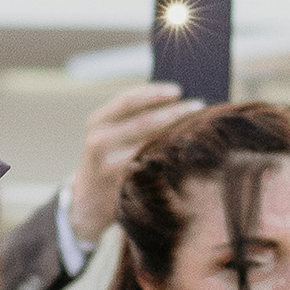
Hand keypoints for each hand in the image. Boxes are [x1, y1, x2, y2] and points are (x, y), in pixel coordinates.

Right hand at [65, 85, 188, 243]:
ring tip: (201, 124)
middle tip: (200, 105)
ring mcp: (110, 167)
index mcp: (97, 121)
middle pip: (144, 122)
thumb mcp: (110, 133)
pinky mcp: (124, 186)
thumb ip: (133, 117)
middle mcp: (99, 142)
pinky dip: (173, 157)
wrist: (89, 200)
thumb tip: (177, 98)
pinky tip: (190, 151)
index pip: (128, 100)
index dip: (155, 93)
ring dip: (179, 133)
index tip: (179, 89)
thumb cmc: (109, 157)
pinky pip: (154, 168)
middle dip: (175, 112)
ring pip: (152, 146)